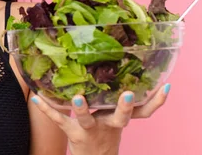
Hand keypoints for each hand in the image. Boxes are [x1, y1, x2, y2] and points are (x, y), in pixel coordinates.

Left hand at [30, 84, 170, 154]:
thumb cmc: (105, 130)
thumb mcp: (118, 117)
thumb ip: (126, 97)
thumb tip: (138, 68)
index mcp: (121, 119)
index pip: (144, 111)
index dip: (157, 102)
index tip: (166, 87)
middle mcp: (109, 124)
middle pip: (121, 117)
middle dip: (125, 106)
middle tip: (130, 93)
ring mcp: (90, 130)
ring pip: (87, 121)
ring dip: (82, 110)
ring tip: (77, 98)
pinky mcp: (72, 133)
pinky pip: (58, 120)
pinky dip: (46, 108)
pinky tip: (35, 97)